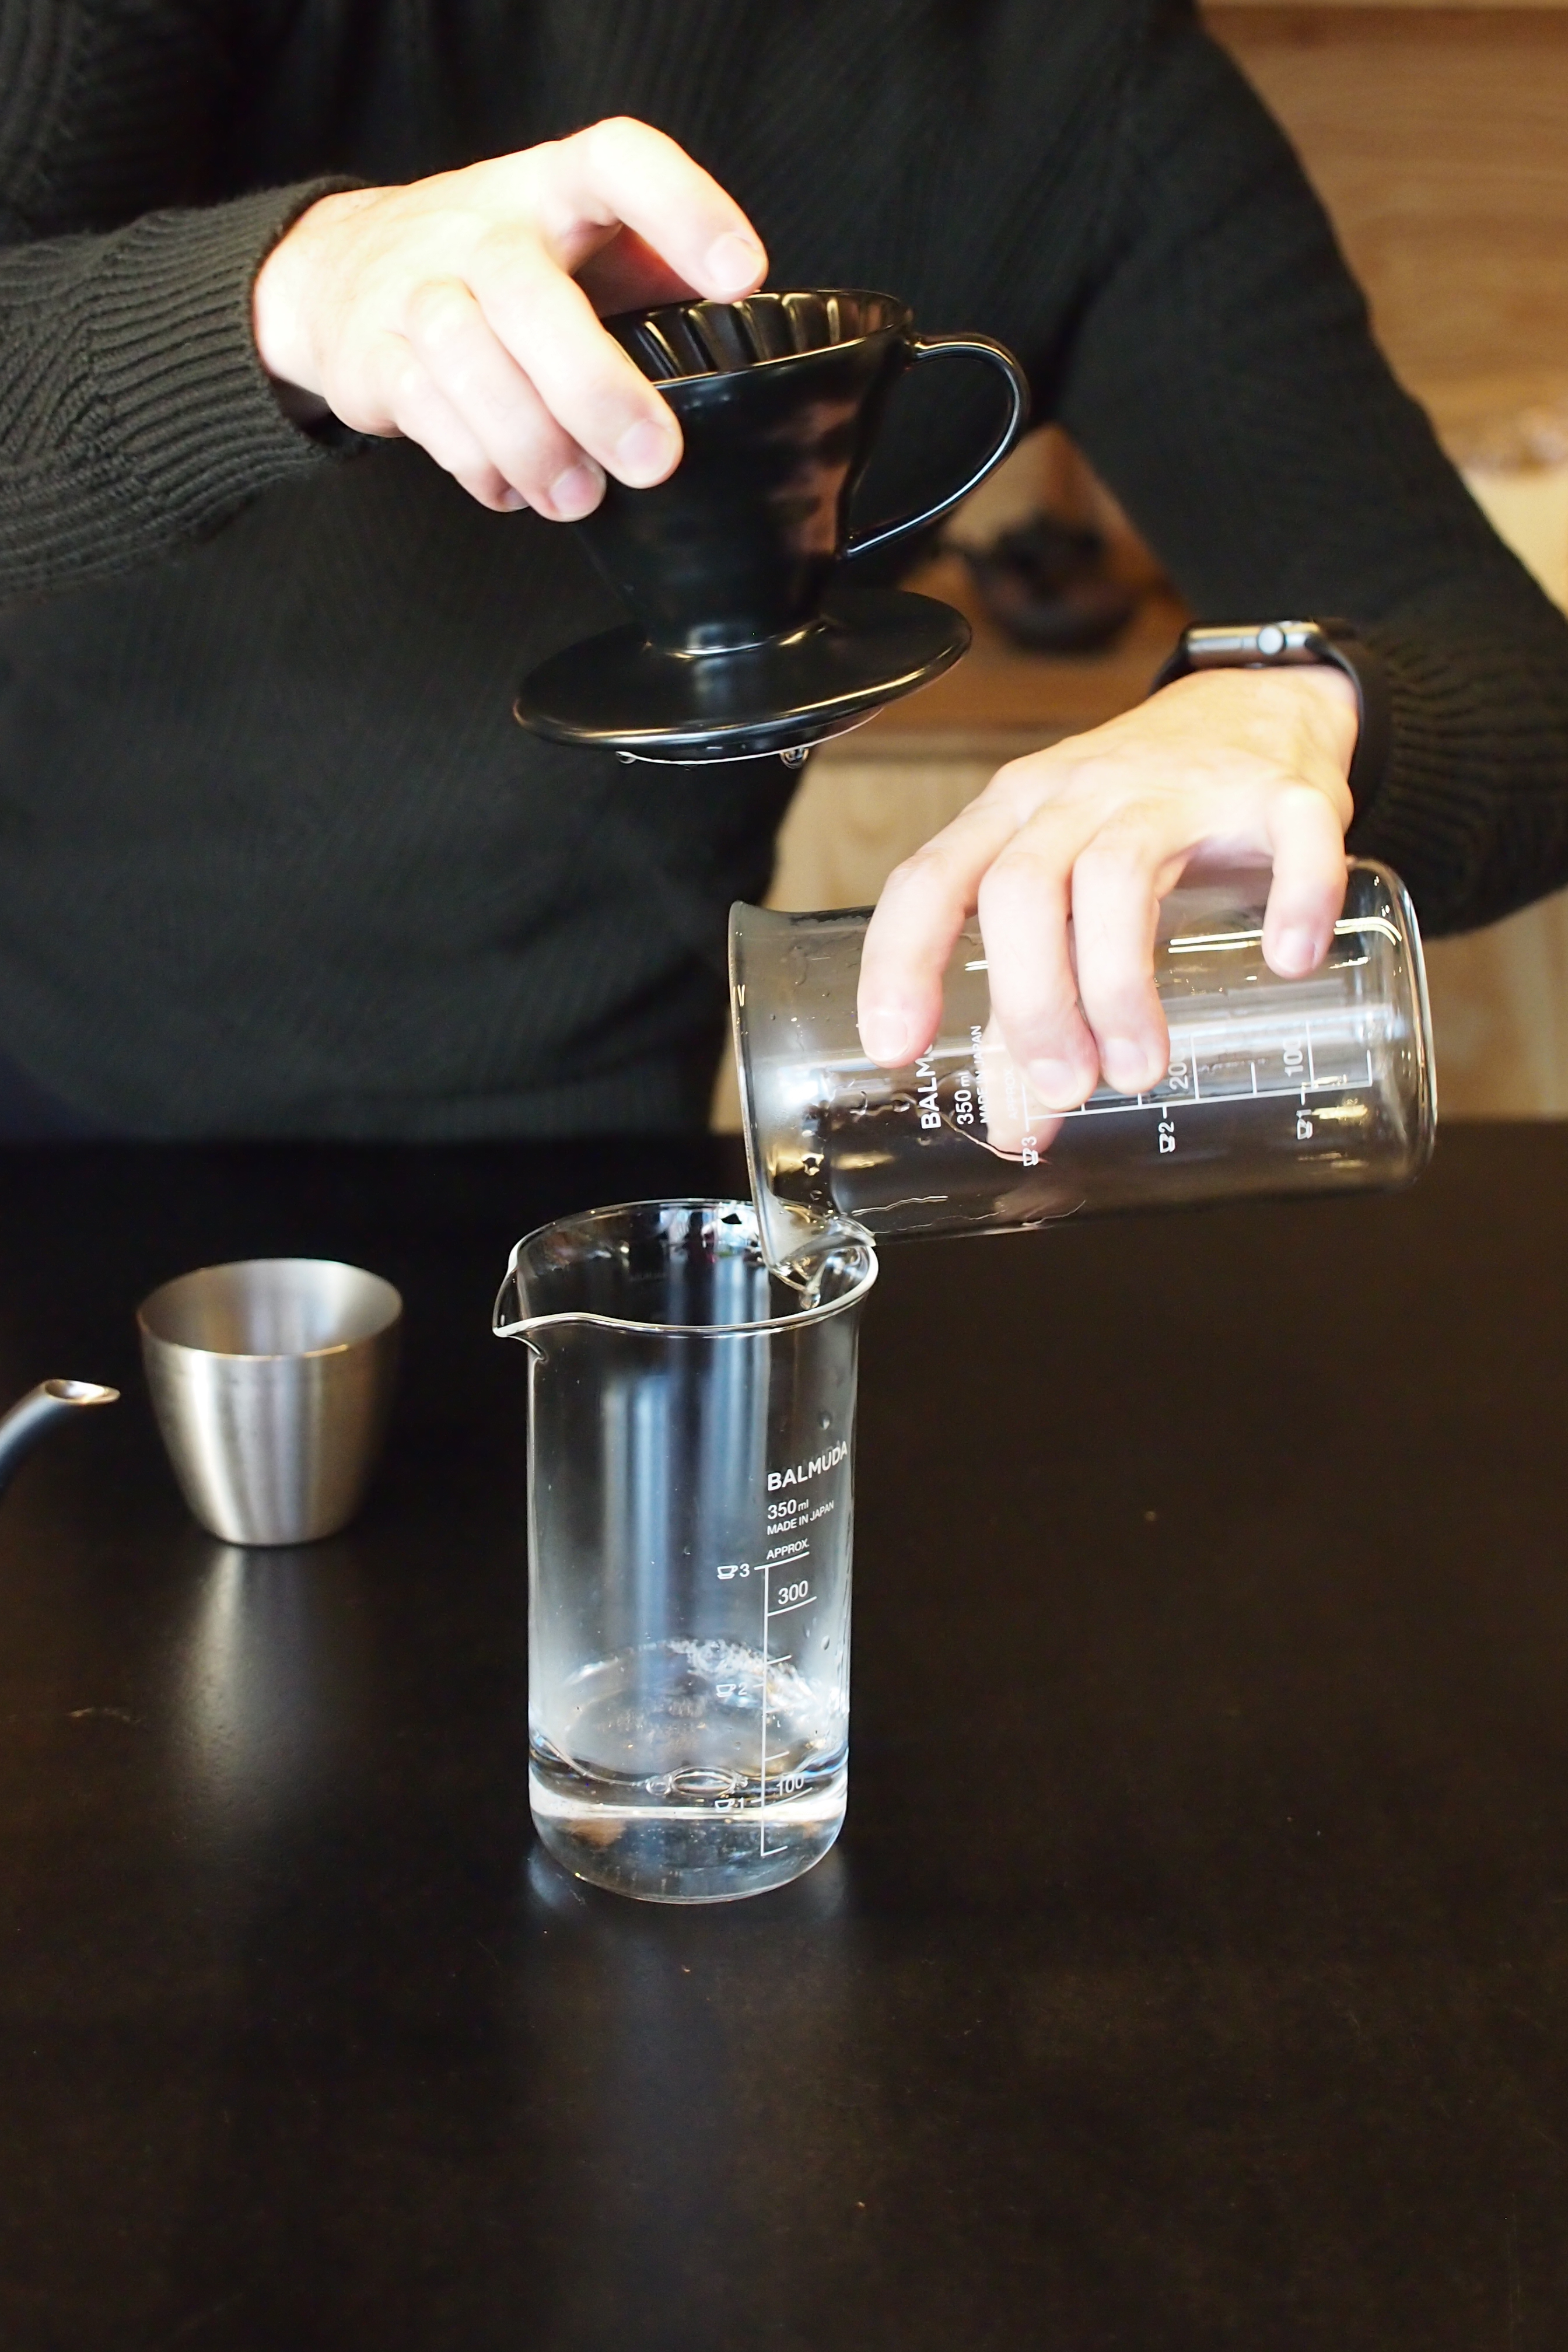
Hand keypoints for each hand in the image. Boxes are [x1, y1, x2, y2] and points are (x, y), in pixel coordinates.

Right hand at [252, 118, 766, 517]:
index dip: (683, 209)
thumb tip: (744, 324)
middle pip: (527, 291)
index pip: (617, 162)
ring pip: (467, 358)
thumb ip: (654, 270)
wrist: (344, 270)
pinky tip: (516, 489)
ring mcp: (419, 290)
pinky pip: (426, 413)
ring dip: (532, 442)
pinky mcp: (374, 356)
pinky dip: (478, 464)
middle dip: (594, 387)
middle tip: (652, 460)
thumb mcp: (577, 243)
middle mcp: (481, 229)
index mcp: (553, 189)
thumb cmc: (496, 266)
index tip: (741, 275)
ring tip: (579, 497)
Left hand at [857, 665, 1358, 1105]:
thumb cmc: (1141, 817)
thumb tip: (1017, 1129)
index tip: (896, 1047)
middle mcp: (1079, 794)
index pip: (931, 880)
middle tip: (1064, 1087)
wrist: (1255, 708)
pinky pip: (1286, 835)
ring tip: (1136, 1069)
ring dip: (1120, 985)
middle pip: (1023, 889)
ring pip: (1121, 873)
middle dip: (1033, 1002)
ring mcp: (1176, 788)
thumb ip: (1034, 1007)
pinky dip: (1292, 899)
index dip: (901, 962)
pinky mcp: (1275, 791)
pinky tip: (1286, 960)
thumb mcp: (1069, 894)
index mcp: (1012, 816)